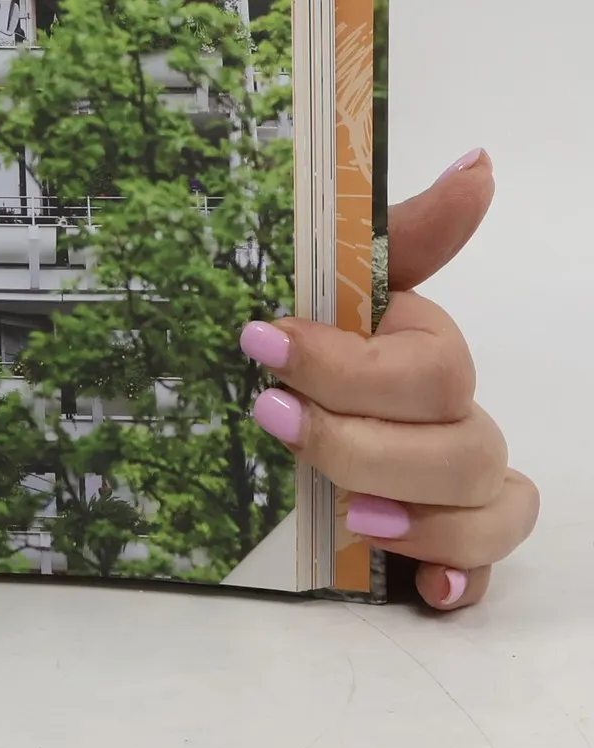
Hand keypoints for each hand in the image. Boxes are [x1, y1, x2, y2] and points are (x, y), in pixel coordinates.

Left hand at [240, 148, 537, 609]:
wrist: (276, 401)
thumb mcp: (330, 277)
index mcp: (426, 351)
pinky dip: (458, 576)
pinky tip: (420, 585)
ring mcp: (458, 484)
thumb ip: (398, 227)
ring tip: (348, 514)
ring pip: (489, 507)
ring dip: (424, 518)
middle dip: (362, 444)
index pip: (432, 366)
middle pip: (460, 447)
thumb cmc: (311, 332)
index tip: (258, 341)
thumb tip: (479, 162)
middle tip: (270, 420)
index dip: (349, 365)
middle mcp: (454, 418)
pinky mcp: (444, 541)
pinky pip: (484, 569)